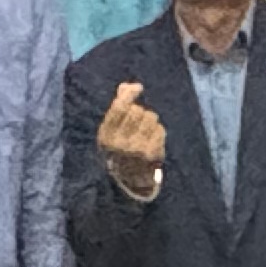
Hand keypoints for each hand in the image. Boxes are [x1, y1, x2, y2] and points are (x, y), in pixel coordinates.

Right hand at [97, 79, 164, 199]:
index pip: (119, 107)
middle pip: (137, 110)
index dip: (130, 93)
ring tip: (145, 131)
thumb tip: (126, 86)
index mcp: (106, 136)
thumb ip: (117, 107)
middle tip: (138, 123)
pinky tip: (152, 140)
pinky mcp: (152, 153)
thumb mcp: (111, 131)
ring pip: (150, 117)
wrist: (131, 180)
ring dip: (150, 120)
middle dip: (140, 112)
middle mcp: (120, 143)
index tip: (138, 87)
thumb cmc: (119, 149)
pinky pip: (159, 129)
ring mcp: (137, 149)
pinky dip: (157, 131)